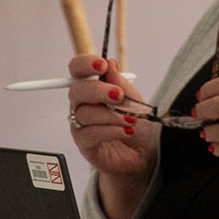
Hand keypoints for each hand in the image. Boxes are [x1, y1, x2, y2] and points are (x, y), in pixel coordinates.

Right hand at [66, 54, 156, 218]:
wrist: (142, 154)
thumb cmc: (135, 125)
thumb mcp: (135, 100)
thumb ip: (122, 84)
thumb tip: (111, 65)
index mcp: (93, 89)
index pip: (78, 70)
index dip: (85, 64)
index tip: (101, 65)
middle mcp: (83, 104)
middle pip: (77, 90)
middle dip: (98, 90)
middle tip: (118, 95)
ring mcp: (81, 124)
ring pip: (85, 113)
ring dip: (111, 115)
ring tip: (130, 120)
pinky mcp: (84, 143)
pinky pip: (90, 133)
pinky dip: (111, 130)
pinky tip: (125, 131)